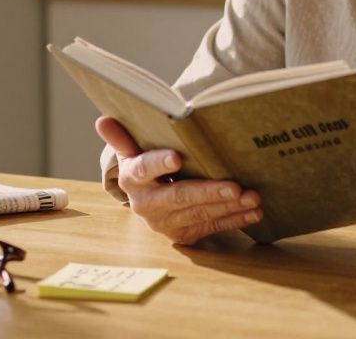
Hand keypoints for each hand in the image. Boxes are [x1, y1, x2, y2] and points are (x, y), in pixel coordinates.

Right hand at [95, 116, 262, 244]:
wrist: (145, 200)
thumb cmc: (144, 166)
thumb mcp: (131, 151)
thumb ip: (121, 138)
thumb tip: (102, 120)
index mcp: (132, 179)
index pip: (145, 169)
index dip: (159, 163)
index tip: (177, 157)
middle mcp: (146, 204)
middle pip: (180, 196)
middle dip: (209, 192)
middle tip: (234, 185)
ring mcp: (165, 223)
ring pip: (200, 213)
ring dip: (229, 206)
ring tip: (252, 196)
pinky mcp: (183, 234)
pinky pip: (212, 226)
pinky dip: (235, 220)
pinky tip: (254, 211)